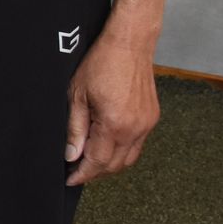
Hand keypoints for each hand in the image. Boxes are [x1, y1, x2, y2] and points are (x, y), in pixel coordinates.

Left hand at [64, 31, 158, 185]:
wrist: (129, 44)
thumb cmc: (101, 63)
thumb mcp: (77, 95)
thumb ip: (75, 128)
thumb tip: (72, 154)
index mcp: (115, 124)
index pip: (98, 162)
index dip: (83, 174)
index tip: (71, 179)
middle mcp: (135, 128)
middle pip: (115, 165)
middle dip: (95, 172)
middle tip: (77, 171)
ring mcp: (146, 124)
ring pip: (128, 158)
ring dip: (109, 164)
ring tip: (89, 160)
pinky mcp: (152, 118)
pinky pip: (137, 145)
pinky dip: (122, 151)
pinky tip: (107, 145)